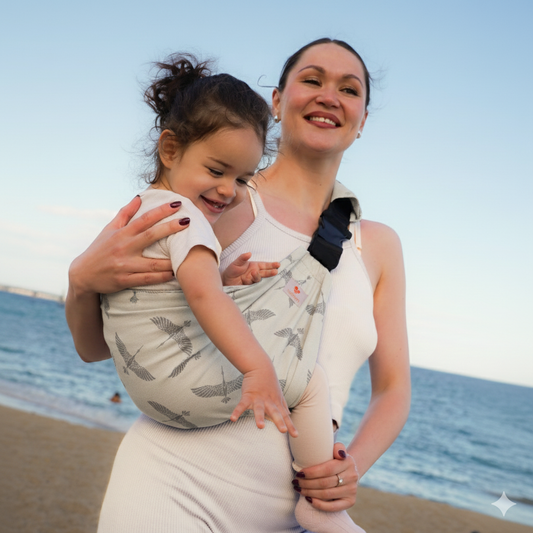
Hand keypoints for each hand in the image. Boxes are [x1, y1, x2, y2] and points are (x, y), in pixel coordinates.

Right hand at [69, 196, 189, 294]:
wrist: (82, 275)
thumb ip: (125, 214)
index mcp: (122, 234)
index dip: (161, 211)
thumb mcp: (109, 229)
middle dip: (170, 228)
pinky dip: (161, 277)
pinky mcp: (124, 281)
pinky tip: (174, 274)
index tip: (177, 204)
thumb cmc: (99, 249)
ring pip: (152, 263)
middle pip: (151, 236)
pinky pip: (147, 279)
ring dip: (171, 259)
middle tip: (187, 221)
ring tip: (188, 253)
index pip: (144, 219)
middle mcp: (124, 248)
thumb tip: (139, 197)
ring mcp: (125, 265)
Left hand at [221, 253, 279, 285]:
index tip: (278, 264)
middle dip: (270, 272)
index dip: (271, 265)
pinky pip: (253, 285)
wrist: (225, 281)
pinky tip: (250, 281)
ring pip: (258, 279)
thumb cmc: (231, 270)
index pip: (264, 265)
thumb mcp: (236, 263)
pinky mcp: (249, 287)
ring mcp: (252, 280)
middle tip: (275, 272)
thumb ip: (242, 258)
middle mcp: (255, 273)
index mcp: (254, 266)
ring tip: (253, 272)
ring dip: (257, 276)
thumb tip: (249, 253)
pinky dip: (252, 283)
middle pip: (265, 273)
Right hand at [230, 365, 297, 437]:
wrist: (260, 367)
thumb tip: (289, 415)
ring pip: (259, 409)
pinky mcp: (248, 395)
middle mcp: (269, 402)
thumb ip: (283, 406)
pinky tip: (233, 419)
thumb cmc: (270, 383)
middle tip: (283, 431)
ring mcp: (258, 398)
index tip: (296, 436)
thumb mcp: (278, 394)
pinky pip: (242, 405)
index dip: (290, 425)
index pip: (285, 416)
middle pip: (275, 412)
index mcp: (277, 402)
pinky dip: (237, 411)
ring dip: (260, 417)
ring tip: (260, 427)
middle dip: (279, 421)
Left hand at [292, 443, 358, 511]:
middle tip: (296, 482)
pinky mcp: (350, 502)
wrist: (349, 471)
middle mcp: (352, 477)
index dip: (311, 472)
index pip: (327, 469)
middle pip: (325, 483)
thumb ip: (337, 447)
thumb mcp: (337, 449)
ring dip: (310, 493)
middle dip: (307, 483)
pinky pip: (333, 507)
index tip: (299, 473)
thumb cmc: (336, 459)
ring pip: (327, 494)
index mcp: (348, 462)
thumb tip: (339, 453)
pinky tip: (308, 499)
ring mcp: (352, 490)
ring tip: (299, 489)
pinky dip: (319, 504)